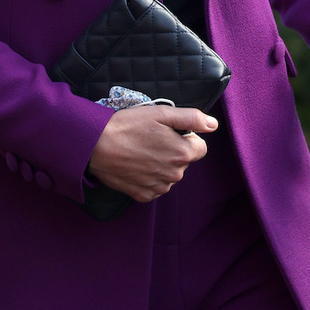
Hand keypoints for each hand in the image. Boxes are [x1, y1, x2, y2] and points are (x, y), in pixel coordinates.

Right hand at [88, 105, 217, 201]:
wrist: (96, 146)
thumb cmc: (128, 125)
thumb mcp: (161, 114)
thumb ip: (191, 118)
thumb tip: (213, 125)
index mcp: (182, 153)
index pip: (200, 148)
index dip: (185, 137)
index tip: (167, 132)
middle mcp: (175, 174)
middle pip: (183, 161)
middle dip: (172, 150)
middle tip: (150, 139)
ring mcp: (159, 187)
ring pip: (169, 174)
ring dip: (161, 164)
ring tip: (140, 151)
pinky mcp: (144, 195)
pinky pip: (155, 186)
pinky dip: (149, 177)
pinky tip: (135, 165)